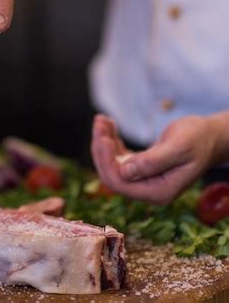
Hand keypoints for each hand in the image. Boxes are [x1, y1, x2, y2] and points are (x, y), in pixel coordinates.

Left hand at [91, 113, 225, 204]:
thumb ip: (152, 162)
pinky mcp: (142, 168)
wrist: (210, 136)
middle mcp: (149, 190)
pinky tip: (109, 125)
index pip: (120, 183)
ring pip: (113, 165)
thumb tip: (124, 171)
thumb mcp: (178, 148)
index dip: (106, 161)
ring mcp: (144, 180)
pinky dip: (111, 141)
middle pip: (112, 175)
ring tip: (102, 120)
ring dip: (104, 142)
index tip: (103, 137)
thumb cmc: (198, 139)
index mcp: (158, 191)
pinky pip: (119, 158)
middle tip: (99, 123)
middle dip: (101, 150)